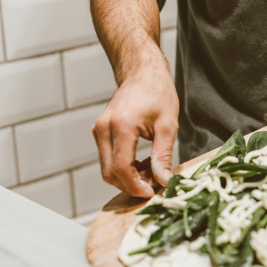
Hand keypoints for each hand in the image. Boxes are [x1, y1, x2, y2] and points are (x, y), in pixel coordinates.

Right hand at [92, 61, 178, 197]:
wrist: (142, 73)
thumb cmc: (158, 94)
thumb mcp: (168, 125)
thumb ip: (163, 155)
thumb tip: (163, 181)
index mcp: (121, 126)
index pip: (121, 168)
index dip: (136, 186)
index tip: (152, 193)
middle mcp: (103, 129)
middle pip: (109, 173)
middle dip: (131, 185)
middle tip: (154, 184)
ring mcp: (99, 130)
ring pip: (106, 168)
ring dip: (127, 177)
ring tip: (151, 172)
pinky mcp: (100, 132)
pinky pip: (107, 158)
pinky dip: (123, 167)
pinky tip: (142, 164)